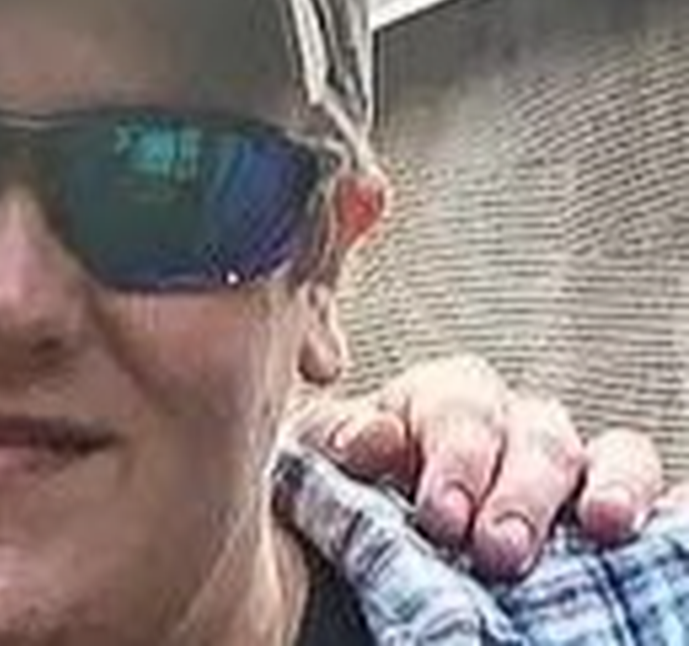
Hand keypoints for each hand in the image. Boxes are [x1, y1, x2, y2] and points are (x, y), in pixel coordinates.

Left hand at [292, 354, 674, 578]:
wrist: (352, 565)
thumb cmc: (338, 503)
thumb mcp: (316, 469)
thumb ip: (339, 446)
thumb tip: (375, 437)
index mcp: (439, 403)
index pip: (461, 404)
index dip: (456, 455)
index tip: (440, 517)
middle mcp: (511, 429)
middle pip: (537, 434)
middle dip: (521, 492)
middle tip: (500, 551)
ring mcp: (564, 475)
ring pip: (611, 454)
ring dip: (612, 486)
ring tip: (603, 526)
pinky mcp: (600, 523)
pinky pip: (654, 506)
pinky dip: (667, 511)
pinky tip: (672, 527)